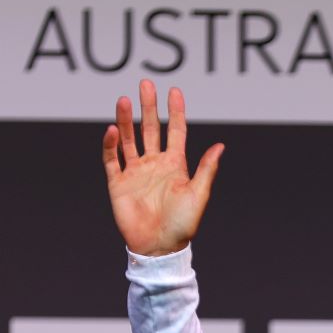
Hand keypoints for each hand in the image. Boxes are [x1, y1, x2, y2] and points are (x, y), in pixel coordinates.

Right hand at [102, 80, 223, 256]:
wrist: (158, 248)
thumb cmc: (182, 225)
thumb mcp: (198, 195)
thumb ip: (206, 169)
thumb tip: (221, 145)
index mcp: (175, 165)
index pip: (175, 132)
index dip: (175, 112)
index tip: (174, 91)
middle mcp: (154, 165)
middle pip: (150, 129)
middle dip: (148, 107)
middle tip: (145, 85)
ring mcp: (135, 173)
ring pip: (129, 139)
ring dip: (126, 120)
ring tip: (124, 100)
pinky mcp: (118, 183)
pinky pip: (112, 160)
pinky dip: (111, 145)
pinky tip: (112, 129)